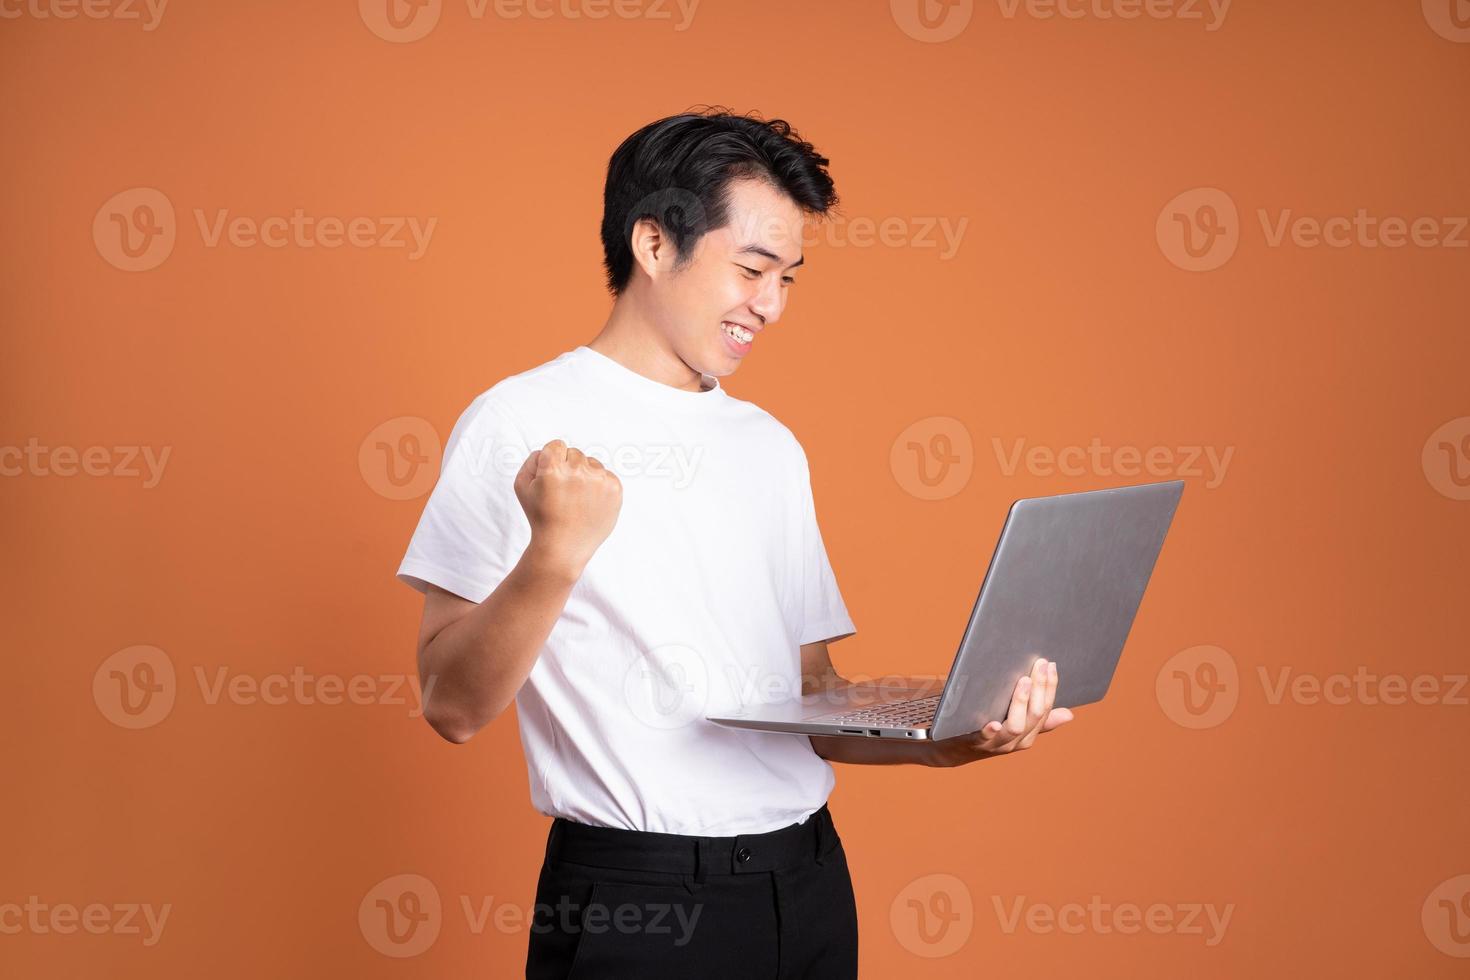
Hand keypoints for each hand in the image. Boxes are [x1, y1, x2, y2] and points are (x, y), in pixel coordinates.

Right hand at [513, 439, 621, 579]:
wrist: (564, 547)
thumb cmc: (541, 517)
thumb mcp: (522, 486)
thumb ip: (532, 460)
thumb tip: (548, 450)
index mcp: (553, 469)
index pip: (557, 445)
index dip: (551, 460)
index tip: (552, 476)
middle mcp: (577, 472)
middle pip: (575, 453)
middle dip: (567, 468)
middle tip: (563, 492)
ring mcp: (598, 480)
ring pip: (591, 463)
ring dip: (584, 475)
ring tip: (576, 499)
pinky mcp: (614, 489)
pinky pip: (605, 474)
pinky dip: (598, 486)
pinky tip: (588, 503)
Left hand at [928, 657, 1074, 767]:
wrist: (952, 749)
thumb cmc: (986, 730)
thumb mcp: (1015, 723)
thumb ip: (1039, 719)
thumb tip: (1069, 714)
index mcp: (1028, 734)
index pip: (1046, 709)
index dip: (1050, 687)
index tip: (1050, 664)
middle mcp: (1016, 741)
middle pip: (1035, 716)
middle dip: (1040, 688)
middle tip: (1039, 665)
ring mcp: (995, 744)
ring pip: (1015, 727)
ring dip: (1021, 703)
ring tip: (1024, 682)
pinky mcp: (973, 743)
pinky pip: (984, 738)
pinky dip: (991, 731)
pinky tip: (994, 722)